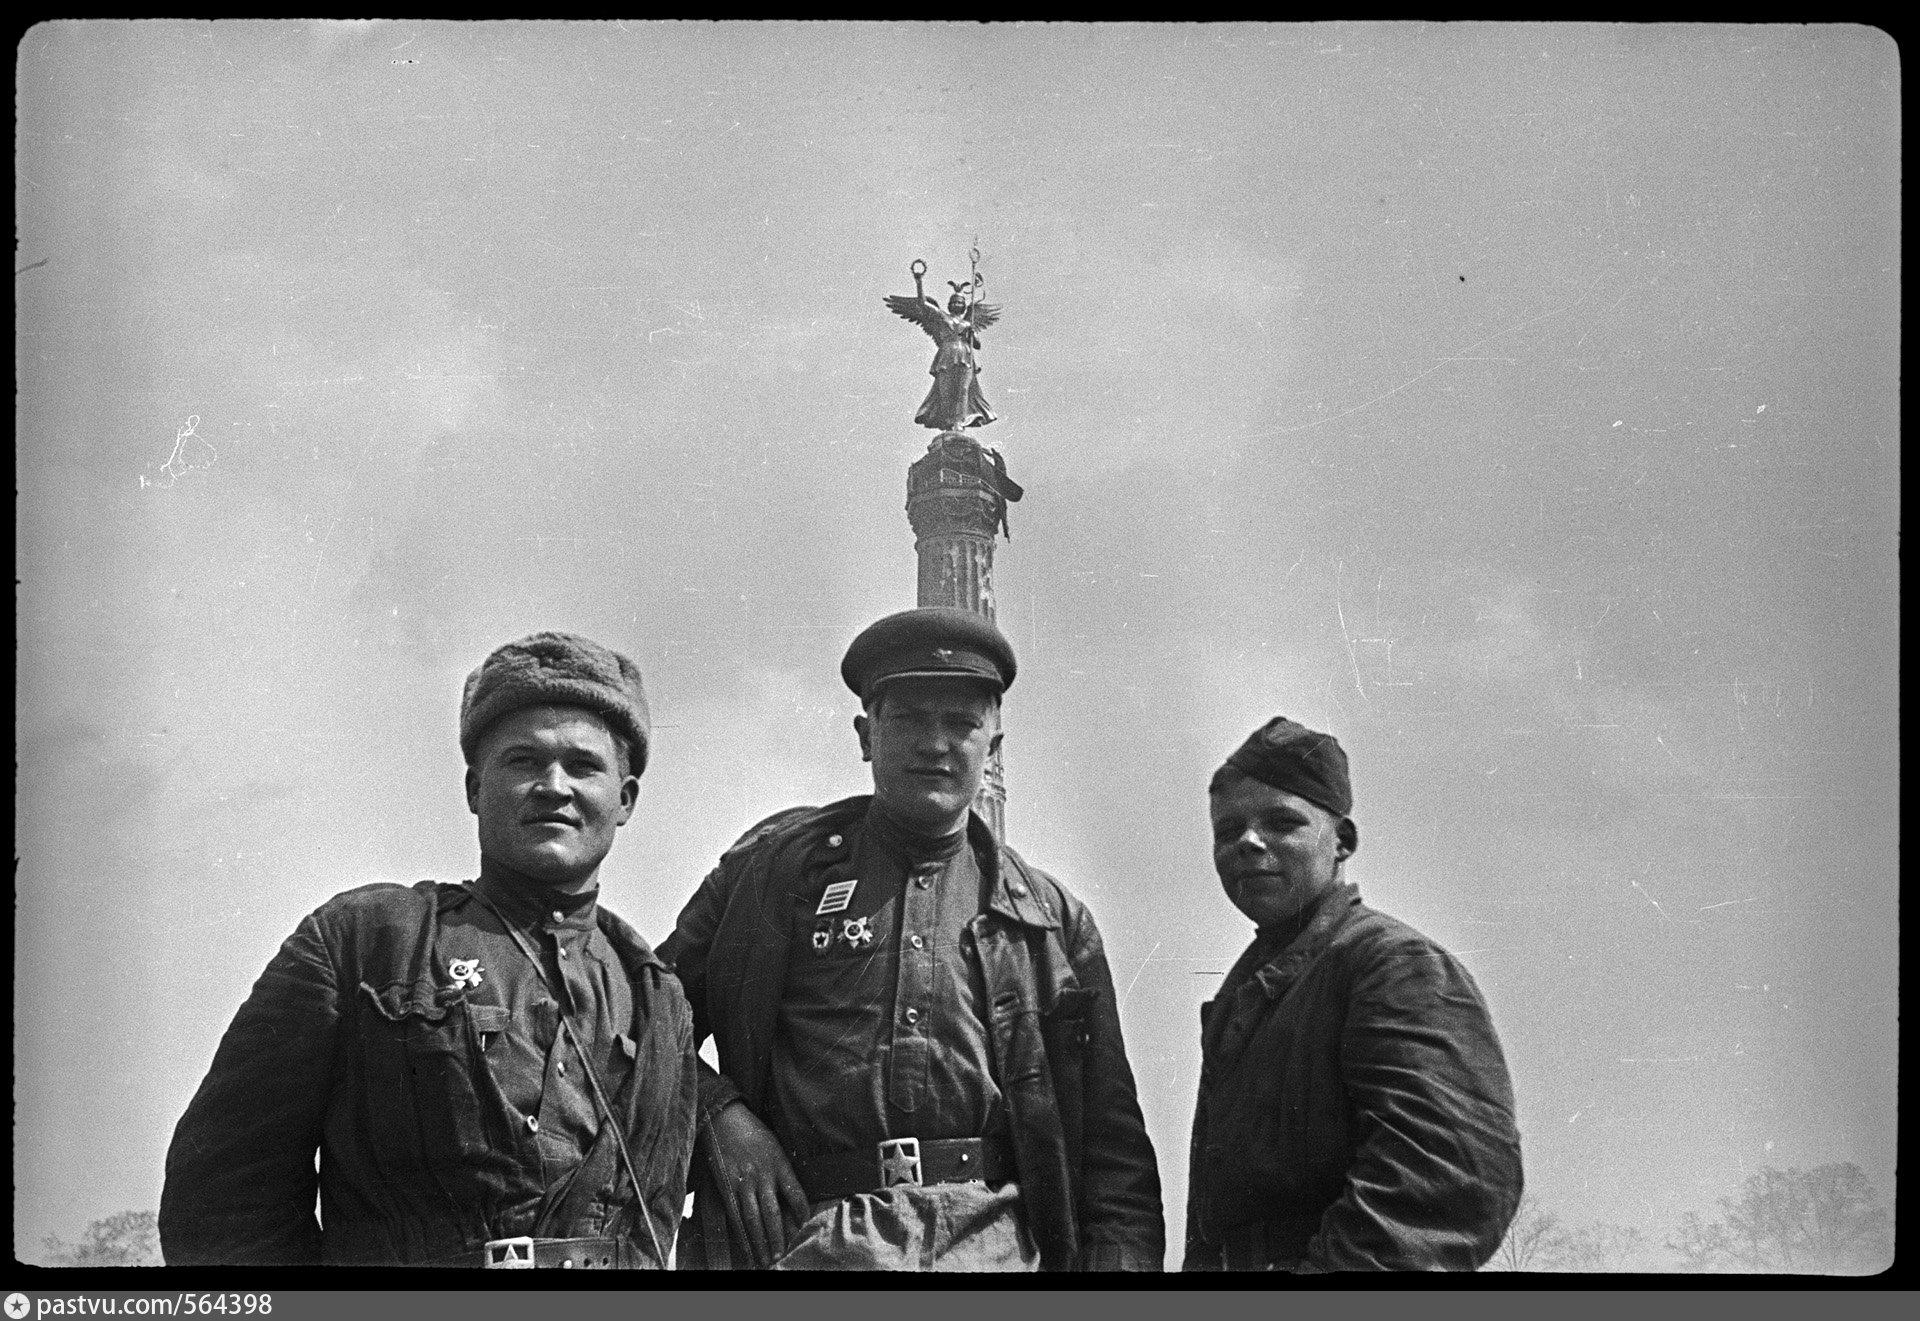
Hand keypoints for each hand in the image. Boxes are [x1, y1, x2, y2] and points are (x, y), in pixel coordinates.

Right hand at [704, 1101, 810, 1267]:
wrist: (725, 1119)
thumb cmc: (753, 1132)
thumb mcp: (775, 1146)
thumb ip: (783, 1169)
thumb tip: (790, 1194)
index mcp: (780, 1164)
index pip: (797, 1195)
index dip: (801, 1213)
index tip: (803, 1226)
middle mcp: (764, 1176)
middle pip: (774, 1214)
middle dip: (778, 1238)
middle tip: (782, 1255)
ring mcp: (744, 1182)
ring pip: (754, 1219)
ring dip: (761, 1242)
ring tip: (766, 1258)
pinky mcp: (727, 1185)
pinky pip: (735, 1214)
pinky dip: (741, 1233)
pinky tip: (746, 1246)